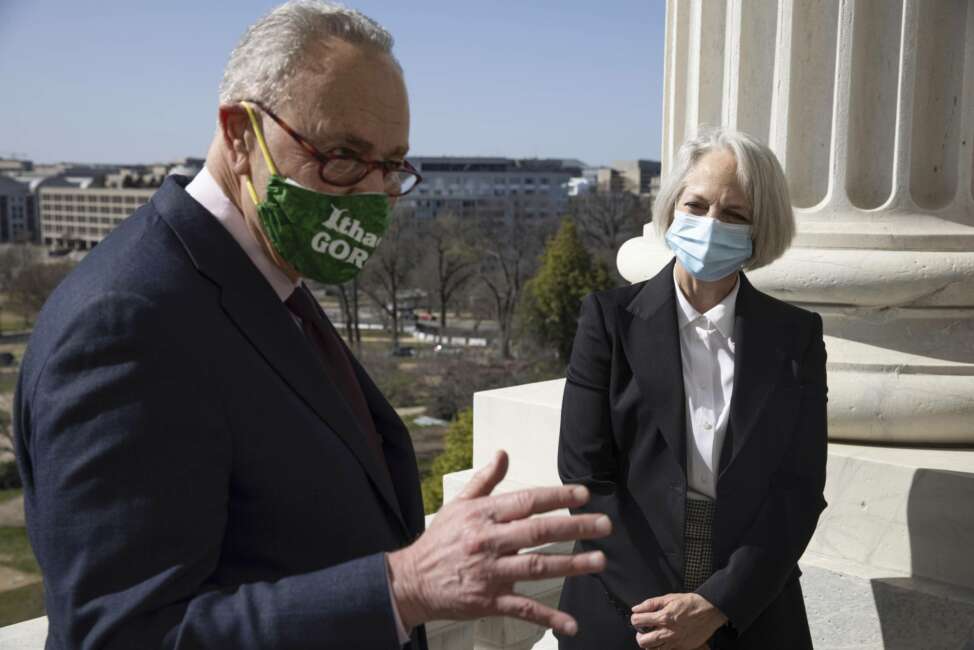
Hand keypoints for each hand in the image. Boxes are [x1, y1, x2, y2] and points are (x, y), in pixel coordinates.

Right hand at [387, 450, 610, 635]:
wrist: (410, 581)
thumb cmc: (439, 541)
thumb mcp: (458, 505)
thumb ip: (485, 481)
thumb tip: (504, 454)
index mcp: (482, 515)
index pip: (526, 501)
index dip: (556, 496)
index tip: (584, 494)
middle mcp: (488, 541)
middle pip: (537, 531)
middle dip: (574, 527)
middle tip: (604, 525)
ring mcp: (489, 572)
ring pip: (536, 567)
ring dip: (571, 565)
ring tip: (599, 561)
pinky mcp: (488, 601)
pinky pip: (522, 608)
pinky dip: (547, 617)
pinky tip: (570, 624)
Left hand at [631, 592, 725, 648]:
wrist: (710, 611)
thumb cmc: (691, 603)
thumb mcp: (669, 598)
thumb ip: (650, 603)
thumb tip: (636, 608)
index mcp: (663, 617)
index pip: (638, 621)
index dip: (635, 618)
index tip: (638, 617)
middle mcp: (668, 632)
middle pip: (643, 641)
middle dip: (639, 635)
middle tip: (643, 630)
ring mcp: (675, 642)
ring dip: (650, 643)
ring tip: (653, 636)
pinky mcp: (682, 647)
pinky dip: (661, 647)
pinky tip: (663, 640)